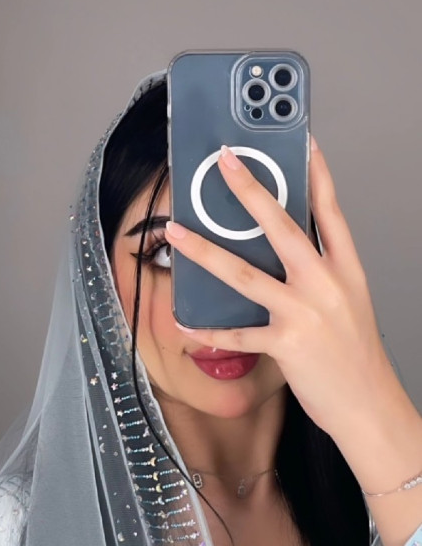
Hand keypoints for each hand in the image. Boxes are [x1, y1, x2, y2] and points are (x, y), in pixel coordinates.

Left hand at [164, 141, 394, 437]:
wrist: (369, 404)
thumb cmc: (356, 356)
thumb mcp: (349, 302)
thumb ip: (321, 273)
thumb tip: (285, 252)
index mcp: (346, 270)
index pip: (330, 211)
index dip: (317, 173)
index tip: (301, 141)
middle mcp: (326, 284)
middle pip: (283, 227)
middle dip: (250, 191)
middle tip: (224, 163)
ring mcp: (305, 313)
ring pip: (246, 274)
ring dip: (205, 252)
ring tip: (176, 233)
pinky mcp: (286, 344)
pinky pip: (238, 333)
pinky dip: (209, 330)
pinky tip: (186, 324)